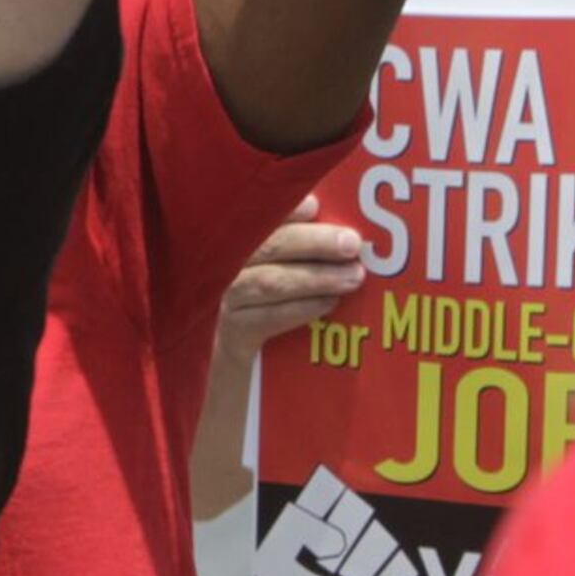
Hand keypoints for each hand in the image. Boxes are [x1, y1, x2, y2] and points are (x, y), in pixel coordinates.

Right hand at [216, 206, 367, 366]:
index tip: (315, 206)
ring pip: (270, 282)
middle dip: (312, 242)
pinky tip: (329, 304)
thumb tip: (336, 225)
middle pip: (267, 246)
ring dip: (315, 278)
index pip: (255, 216)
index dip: (284, 209)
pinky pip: (268, 318)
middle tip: (351, 244)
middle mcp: (222, 266)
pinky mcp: (231, 334)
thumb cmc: (263, 307)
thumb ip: (295, 246)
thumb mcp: (273, 269)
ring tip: (353, 277)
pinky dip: (301, 309)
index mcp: (233, 242)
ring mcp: (222, 301)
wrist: (233, 369)